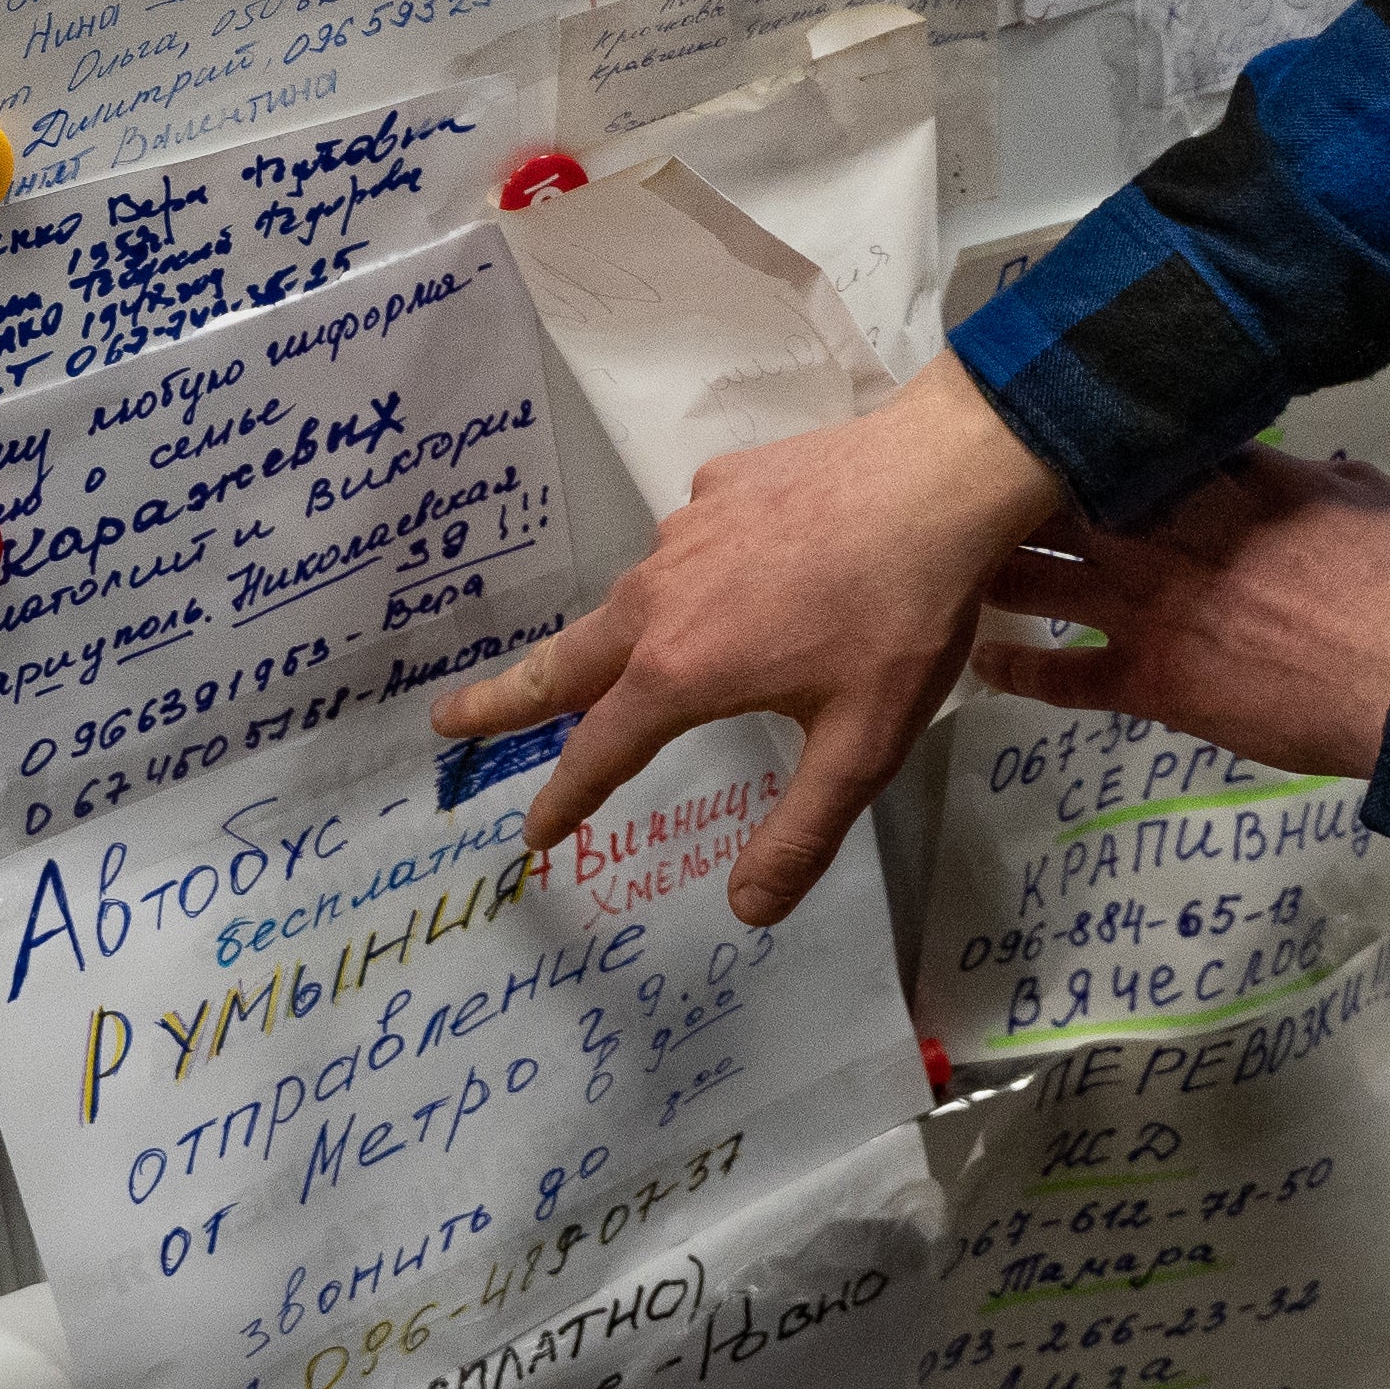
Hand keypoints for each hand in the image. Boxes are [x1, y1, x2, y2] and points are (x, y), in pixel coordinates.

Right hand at [430, 352, 1064, 925]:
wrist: (940, 477)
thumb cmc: (901, 621)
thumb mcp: (861, 750)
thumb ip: (799, 835)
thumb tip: (746, 911)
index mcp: (679, 669)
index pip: (599, 751)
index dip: (564, 799)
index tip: (531, 833)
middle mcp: (660, 597)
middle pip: (565, 659)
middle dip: (503, 696)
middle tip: (448, 717)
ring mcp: (686, 529)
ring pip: (629, 599)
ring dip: (602, 638)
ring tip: (597, 661)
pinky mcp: (723, 483)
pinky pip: (688, 540)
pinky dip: (689, 573)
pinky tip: (732, 577)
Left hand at [970, 450, 1389, 784]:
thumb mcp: (1367, 495)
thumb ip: (1322, 476)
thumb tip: (1315, 469)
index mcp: (1220, 477)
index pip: (1131, 437)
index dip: (1084, 427)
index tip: (1046, 413)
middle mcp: (1164, 532)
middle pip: (1058, 498)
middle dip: (1006, 488)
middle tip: (960, 478)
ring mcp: (1148, 607)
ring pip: (1039, 578)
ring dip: (993, 566)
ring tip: (949, 557)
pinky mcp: (1149, 680)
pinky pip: (1063, 675)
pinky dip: (1018, 669)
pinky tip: (982, 662)